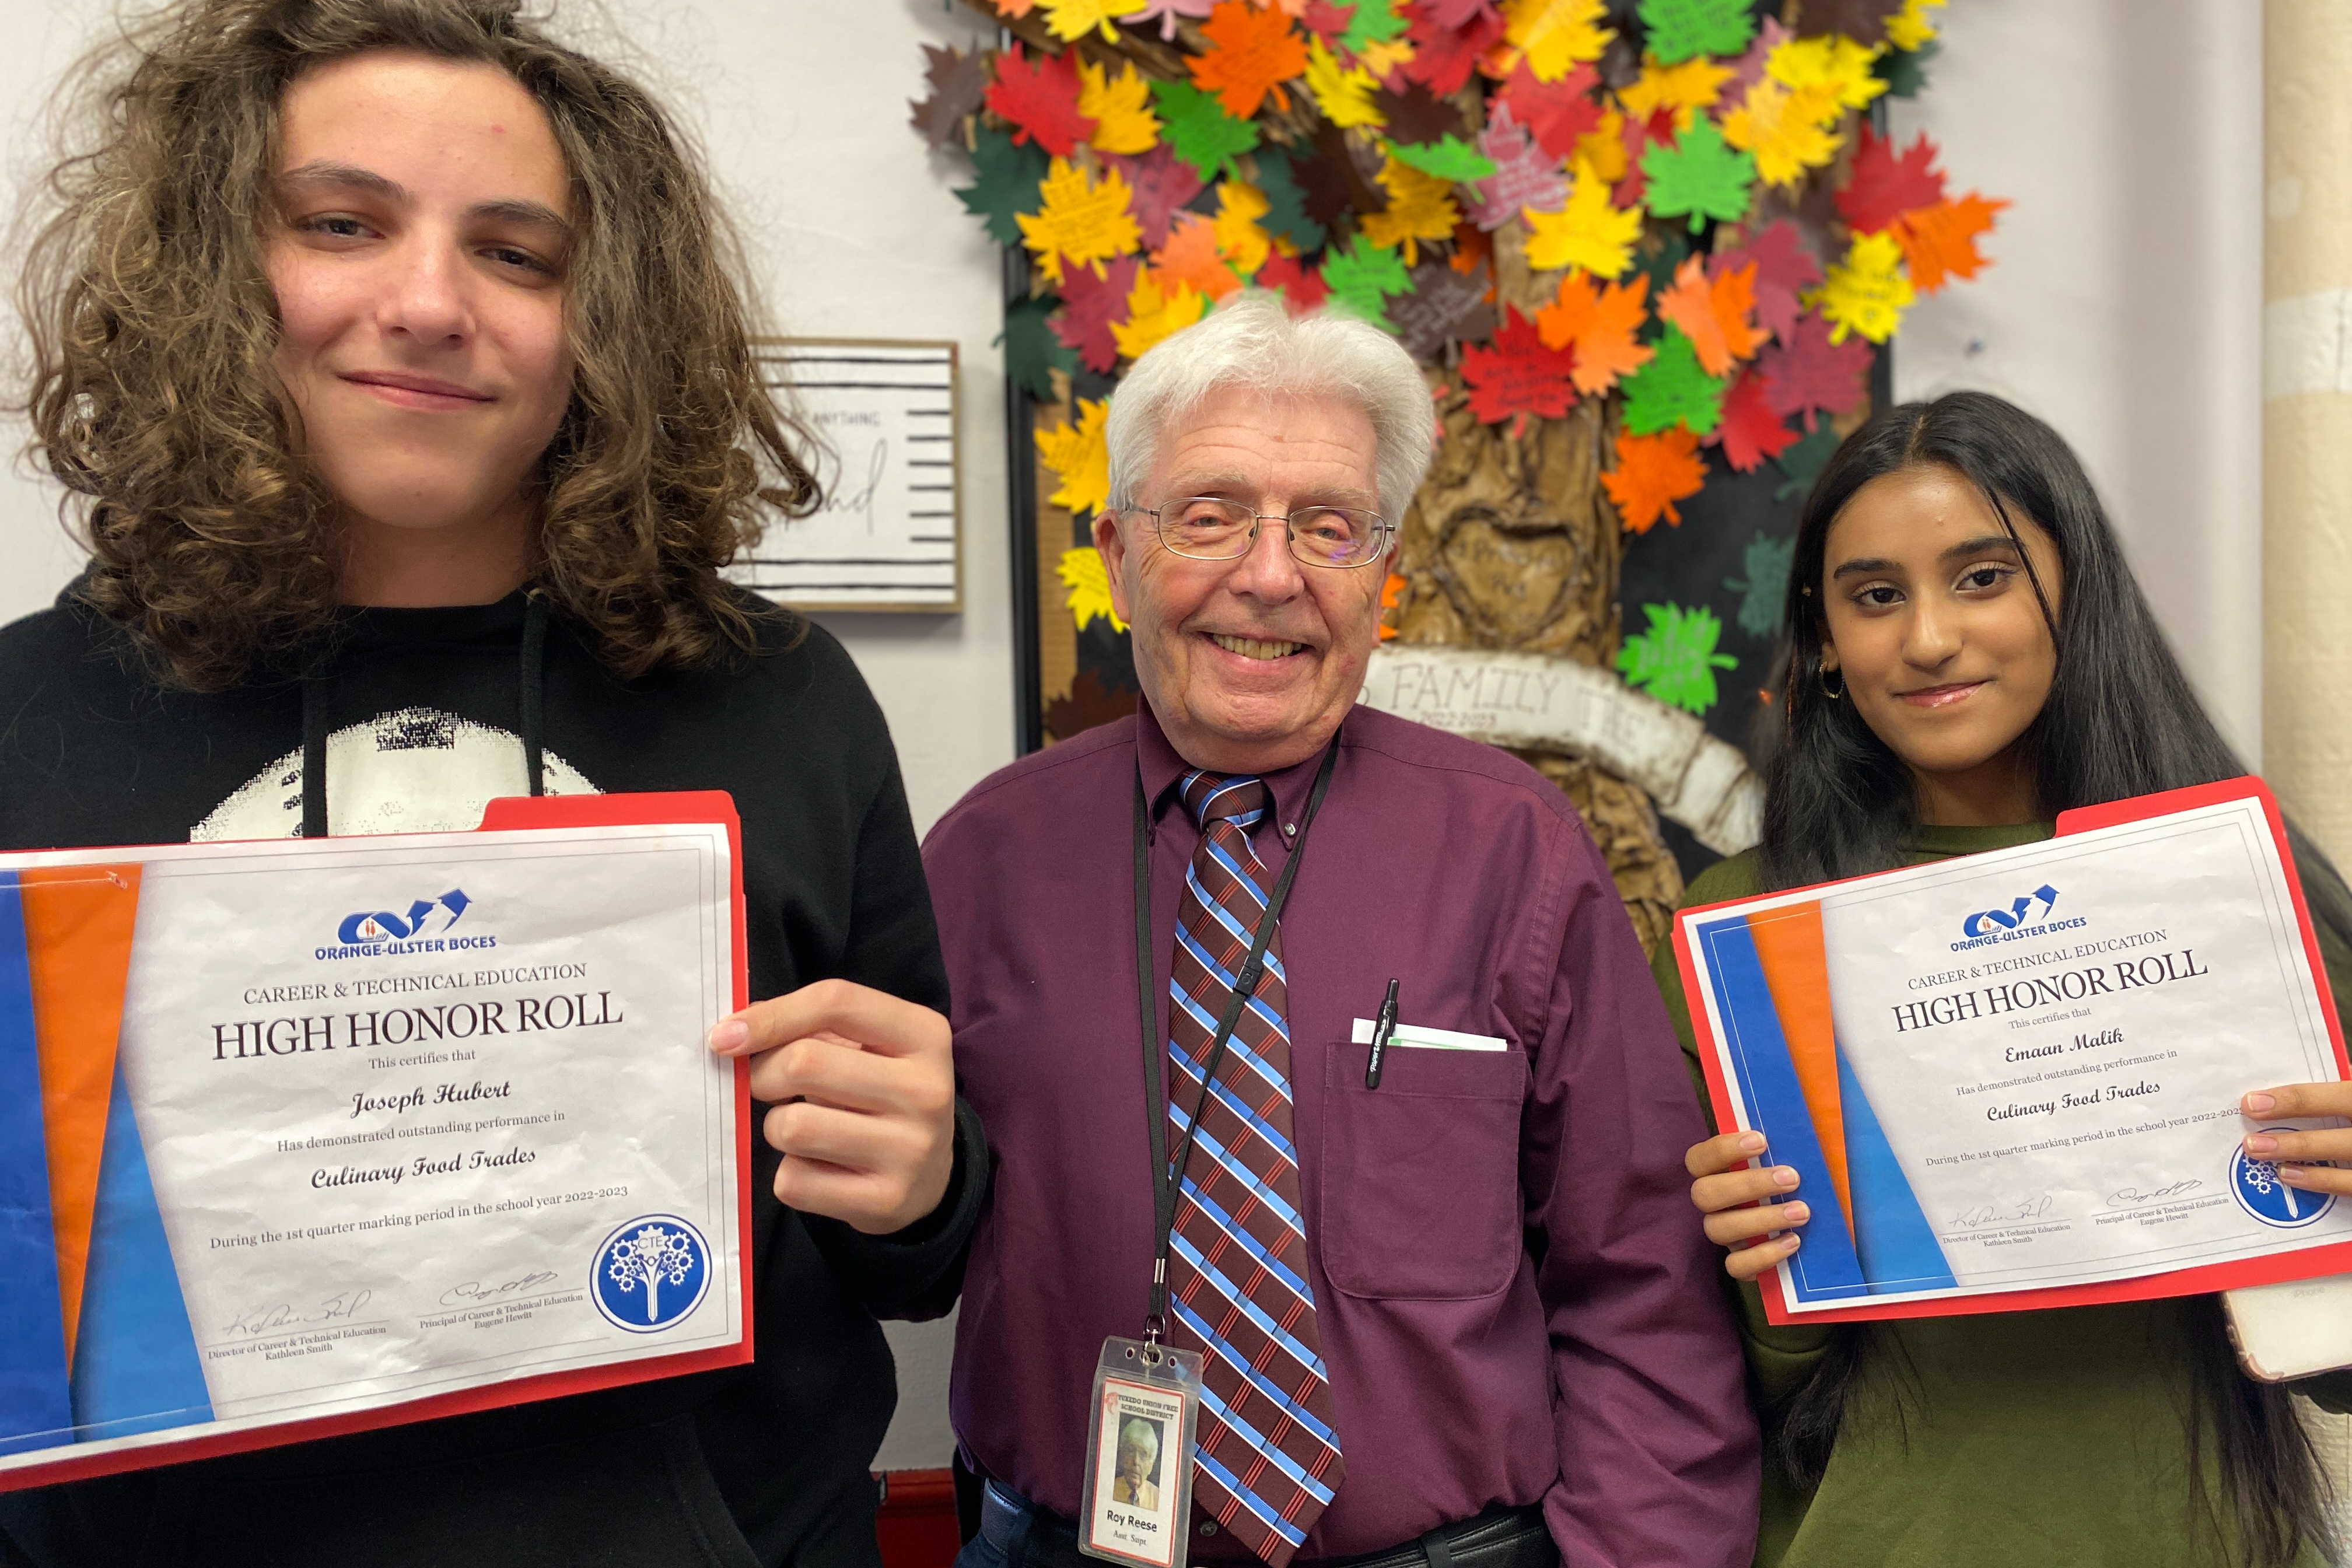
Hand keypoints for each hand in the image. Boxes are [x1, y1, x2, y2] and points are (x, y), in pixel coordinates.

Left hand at [709, 979, 955, 1234]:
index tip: (725, 1037)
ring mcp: (909, 1149)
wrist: (930, 1178)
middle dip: (763, 1075)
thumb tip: (734, 1033)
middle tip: (765, 1086)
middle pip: (805, 1063)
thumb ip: (810, 1027)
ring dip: (778, 1127)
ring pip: (793, 1127)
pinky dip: (791, 1174)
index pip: (836, 1003)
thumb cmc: (881, 1095)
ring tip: (803, 1129)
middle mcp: (926, 1090)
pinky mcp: (885, 1200)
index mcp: (924, 1036)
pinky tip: (819, 1168)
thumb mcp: (868, 1047)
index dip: (771, 1016)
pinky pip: (794, 1181)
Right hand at [1686, 1130, 1808, 1281]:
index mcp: (1713, 1172)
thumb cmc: (1790, 1177)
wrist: (1804, 1222)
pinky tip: (1793, 1242)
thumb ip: (1784, 1141)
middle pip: (1704, 1195)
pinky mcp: (1738, 1262)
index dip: (1723, 1149)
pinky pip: (1736, 1266)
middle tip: (1792, 1178)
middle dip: (1748, 1185)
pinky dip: (1764, 1255)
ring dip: (1761, 1219)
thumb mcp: (1787, 1156)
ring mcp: (1722, 1234)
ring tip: (1802, 1211)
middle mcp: (1711, 1203)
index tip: (1761, 1141)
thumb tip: (1804, 1111)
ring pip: (1717, 1229)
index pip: (1698, 1158)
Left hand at [2241, 1083, 2351, 1193]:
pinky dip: (2329, 1185)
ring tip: (2276, 1169)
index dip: (2293, 1100)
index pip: (2335, 1098)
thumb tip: (2281, 1096)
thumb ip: (2334, 1094)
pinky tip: (2298, 1180)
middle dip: (2296, 1143)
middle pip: (2344, 1140)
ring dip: (2312, 1174)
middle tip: (2252, 1143)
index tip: (2252, 1103)